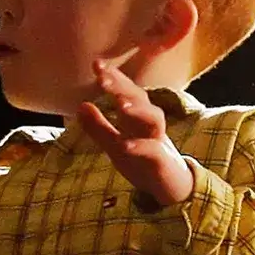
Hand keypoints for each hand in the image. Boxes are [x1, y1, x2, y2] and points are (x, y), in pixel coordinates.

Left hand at [77, 60, 193, 207]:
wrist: (173, 191)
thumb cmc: (144, 163)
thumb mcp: (116, 145)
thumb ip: (99, 127)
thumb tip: (81, 105)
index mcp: (138, 119)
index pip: (127, 92)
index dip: (114, 78)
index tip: (97, 64)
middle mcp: (150, 125)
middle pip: (141, 100)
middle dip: (123, 87)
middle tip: (104, 77)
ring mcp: (159, 142)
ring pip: (154, 120)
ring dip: (137, 110)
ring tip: (119, 105)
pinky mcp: (163, 163)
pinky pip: (154, 152)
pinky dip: (140, 147)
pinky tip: (125, 145)